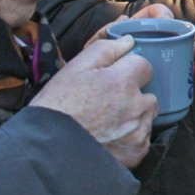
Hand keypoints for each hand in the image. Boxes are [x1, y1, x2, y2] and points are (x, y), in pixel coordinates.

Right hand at [31, 36, 156, 167]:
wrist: (45, 150)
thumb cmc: (58, 106)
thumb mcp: (74, 69)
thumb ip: (105, 50)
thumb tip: (129, 41)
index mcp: (123, 82)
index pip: (145, 66)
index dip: (129, 71)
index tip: (115, 80)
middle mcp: (136, 107)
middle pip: (149, 94)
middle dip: (135, 96)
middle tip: (109, 104)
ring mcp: (138, 132)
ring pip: (147, 117)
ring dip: (135, 118)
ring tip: (108, 123)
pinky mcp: (136, 153)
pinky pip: (143, 140)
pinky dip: (132, 139)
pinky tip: (111, 139)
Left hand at [88, 5, 194, 81]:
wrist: (95, 111)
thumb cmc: (91, 79)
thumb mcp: (93, 55)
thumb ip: (103, 38)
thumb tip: (123, 19)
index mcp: (135, 35)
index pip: (152, 17)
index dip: (163, 15)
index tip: (170, 23)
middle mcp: (150, 48)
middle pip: (173, 37)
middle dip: (188, 39)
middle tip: (194, 48)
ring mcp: (159, 66)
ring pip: (181, 56)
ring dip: (194, 55)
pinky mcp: (165, 84)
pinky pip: (183, 75)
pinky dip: (194, 73)